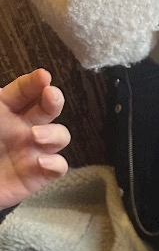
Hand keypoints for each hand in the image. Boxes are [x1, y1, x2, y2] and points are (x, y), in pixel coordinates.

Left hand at [0, 69, 70, 208]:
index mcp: (5, 109)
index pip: (24, 90)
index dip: (35, 83)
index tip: (43, 77)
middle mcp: (25, 126)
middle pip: (48, 108)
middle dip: (54, 100)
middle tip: (51, 96)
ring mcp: (35, 150)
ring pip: (60, 135)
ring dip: (53, 133)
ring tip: (36, 136)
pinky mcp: (41, 174)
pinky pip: (59, 166)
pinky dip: (55, 163)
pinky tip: (41, 162)